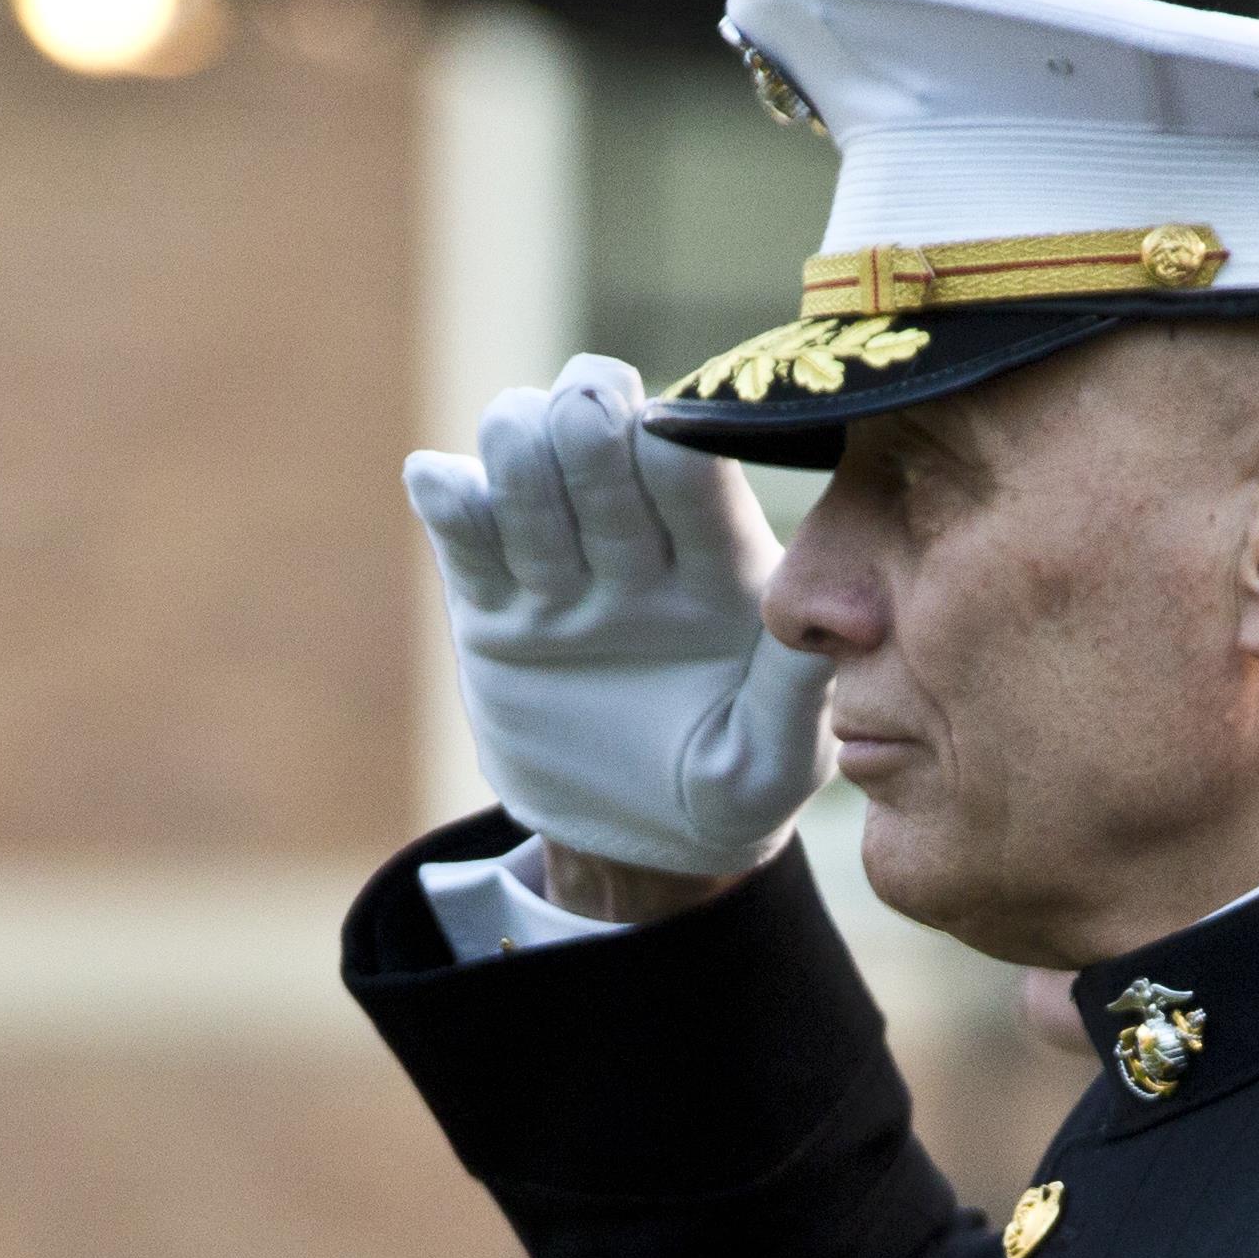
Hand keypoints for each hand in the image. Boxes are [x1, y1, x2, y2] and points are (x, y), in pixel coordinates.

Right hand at [407, 354, 832, 890]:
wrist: (639, 843)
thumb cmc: (731, 792)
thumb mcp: (772, 761)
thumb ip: (792, 692)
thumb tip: (820, 618)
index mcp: (719, 571)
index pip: (692, 479)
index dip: (673, 443)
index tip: (661, 436)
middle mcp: (638, 553)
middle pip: (600, 448)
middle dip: (588, 418)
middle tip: (580, 414)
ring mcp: (561, 575)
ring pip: (526, 472)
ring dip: (518, 445)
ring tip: (513, 448)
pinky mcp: (492, 608)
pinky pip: (463, 537)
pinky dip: (447, 498)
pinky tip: (439, 479)